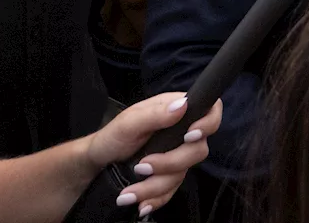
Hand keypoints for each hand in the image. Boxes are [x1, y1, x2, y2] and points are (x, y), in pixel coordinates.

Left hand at [86, 93, 222, 217]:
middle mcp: (181, 132)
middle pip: (198, 150)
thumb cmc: (112, 137)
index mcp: (175, 110)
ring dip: (155, 187)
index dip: (208, 123)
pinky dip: (156, 199)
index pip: (209, 110)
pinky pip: (173, 191)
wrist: (99, 164)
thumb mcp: (128, 122)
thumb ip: (155, 114)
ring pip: (183, 174)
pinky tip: (140, 203)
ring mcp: (177, 156)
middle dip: (169, 163)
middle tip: (141, 167)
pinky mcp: (170, 176)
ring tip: (129, 193)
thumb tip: (182, 106)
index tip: (189, 136)